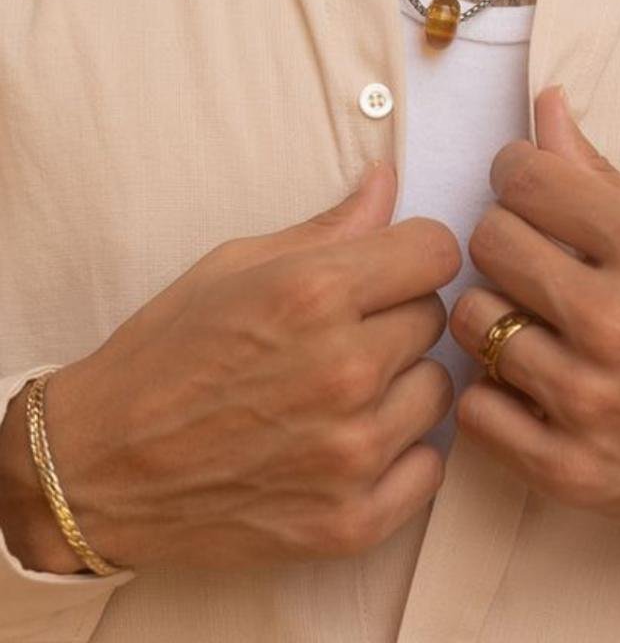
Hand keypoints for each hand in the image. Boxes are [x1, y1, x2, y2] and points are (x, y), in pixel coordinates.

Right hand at [42, 163, 460, 571]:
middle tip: (339, 333)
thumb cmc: (163, 354)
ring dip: (399, 384)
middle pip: (434, 317)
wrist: (99, 468)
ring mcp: (352, 452)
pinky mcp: (351, 522)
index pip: (437, 251)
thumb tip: (387, 181)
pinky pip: (429, 467)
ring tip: (337, 390)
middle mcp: (344, 370)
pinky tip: (347, 443)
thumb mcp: (234, 265)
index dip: (412, 253)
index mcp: (315, 293)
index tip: (388, 268)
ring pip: (436, 390)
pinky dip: (399, 455)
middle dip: (393, 316)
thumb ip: (328, 227)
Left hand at [449, 85, 619, 550]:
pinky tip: (531, 385)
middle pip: (487, 240)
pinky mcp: (570, 470)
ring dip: (496, 317)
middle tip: (535, 261)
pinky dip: (495, 394)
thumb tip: (544, 105)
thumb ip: (600, 174)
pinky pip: (474, 405)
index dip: (517, 175)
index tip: (530, 191)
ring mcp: (589, 400)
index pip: (521, 176)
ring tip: (534, 324)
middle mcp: (615, 319)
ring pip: (470, 319)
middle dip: (505, 240)